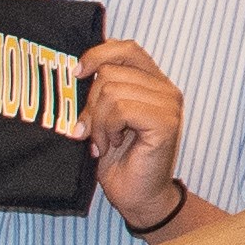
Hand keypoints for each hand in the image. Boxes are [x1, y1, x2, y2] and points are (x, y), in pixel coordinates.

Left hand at [78, 41, 187, 227]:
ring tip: (103, 141)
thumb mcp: (104, 116)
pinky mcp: (166, 122)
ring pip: (112, 90)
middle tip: (91, 130)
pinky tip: (111, 144)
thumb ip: (101, 89)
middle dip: (91, 103)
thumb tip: (76, 69)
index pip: (125, 48)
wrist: (136, 196)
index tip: (76, 74)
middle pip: (111, 71)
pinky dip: (107, 128)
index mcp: (153, 82)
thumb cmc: (118, 159)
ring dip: (98, 121)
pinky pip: (121, 109)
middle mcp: (166, 89)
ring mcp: (168, 105)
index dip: (97, 55)